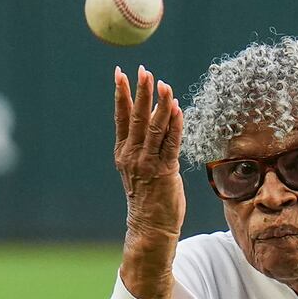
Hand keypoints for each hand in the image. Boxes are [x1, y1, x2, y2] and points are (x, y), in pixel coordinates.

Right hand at [112, 67, 184, 278]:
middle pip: (136, 117)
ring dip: (160, 104)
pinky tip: (177, 109)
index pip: (121, 118)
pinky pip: (171, 143)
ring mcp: (147, 163)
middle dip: (140, 92)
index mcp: (123, 153)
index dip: (121, 94)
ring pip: (154, 127)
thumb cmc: (148, 199)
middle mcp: (132, 156)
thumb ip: (145, 147)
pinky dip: (174, 125)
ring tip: (164, 84)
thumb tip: (157, 121)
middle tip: (144, 70)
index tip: (120, 73)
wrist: (150, 228)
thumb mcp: (140, 170)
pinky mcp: (165, 172)